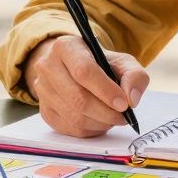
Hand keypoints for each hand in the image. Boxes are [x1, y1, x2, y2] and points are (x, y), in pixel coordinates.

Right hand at [24, 35, 150, 137]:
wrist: (76, 70)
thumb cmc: (101, 65)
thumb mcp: (122, 62)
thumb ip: (134, 76)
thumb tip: (131, 99)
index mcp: (66, 46)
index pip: (83, 71)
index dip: (106, 91)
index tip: (124, 104)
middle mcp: (48, 66)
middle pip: (77, 98)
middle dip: (105, 112)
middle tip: (123, 116)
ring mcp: (42, 90)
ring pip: (73, 116)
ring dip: (99, 123)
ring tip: (113, 119)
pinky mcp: (44, 110)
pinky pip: (69, 128)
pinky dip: (90, 130)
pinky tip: (99, 122)